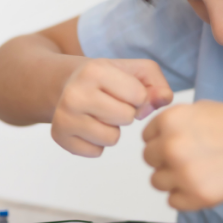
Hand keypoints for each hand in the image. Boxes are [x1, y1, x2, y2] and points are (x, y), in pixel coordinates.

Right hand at [51, 59, 172, 156]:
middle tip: (111, 103)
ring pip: (111, 138)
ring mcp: (64, 116)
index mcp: (94, 70)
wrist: (66, 83)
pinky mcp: (59, 136)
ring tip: (101, 114)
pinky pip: (95, 152)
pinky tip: (89, 126)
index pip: (139, 96)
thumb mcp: (135, 71)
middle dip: (126, 113)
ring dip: (113, 129)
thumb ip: (157, 84)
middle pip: (126, 118)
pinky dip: (97, 143)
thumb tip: (163, 100)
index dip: (138, 97)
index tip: (124, 90)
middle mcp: (75, 93)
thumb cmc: (107, 78)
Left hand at [142, 100, 222, 210]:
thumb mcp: (205, 108)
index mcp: (171, 119)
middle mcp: (171, 145)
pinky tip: (205, 183)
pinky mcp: (196, 196)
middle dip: (166, 159)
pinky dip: (186, 196)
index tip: (177, 143)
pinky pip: (173, 201)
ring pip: (157, 182)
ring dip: (174, 179)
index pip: (146, 136)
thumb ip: (177, 121)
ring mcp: (182, 173)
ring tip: (199, 171)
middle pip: (149, 159)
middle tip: (191, 158)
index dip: (161, 140)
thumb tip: (159, 134)